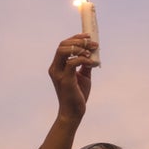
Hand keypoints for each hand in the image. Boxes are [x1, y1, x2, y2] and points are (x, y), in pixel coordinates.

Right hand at [38, 34, 98, 148]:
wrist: (74, 113)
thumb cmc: (77, 95)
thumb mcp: (83, 76)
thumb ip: (85, 64)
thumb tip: (93, 53)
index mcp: (58, 66)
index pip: (63, 45)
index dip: (75, 38)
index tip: (88, 36)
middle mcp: (55, 68)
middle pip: (63, 45)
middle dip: (78, 41)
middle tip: (92, 43)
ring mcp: (58, 74)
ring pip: (65, 51)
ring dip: (80, 48)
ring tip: (92, 52)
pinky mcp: (65, 80)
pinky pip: (73, 62)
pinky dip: (84, 59)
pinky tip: (93, 63)